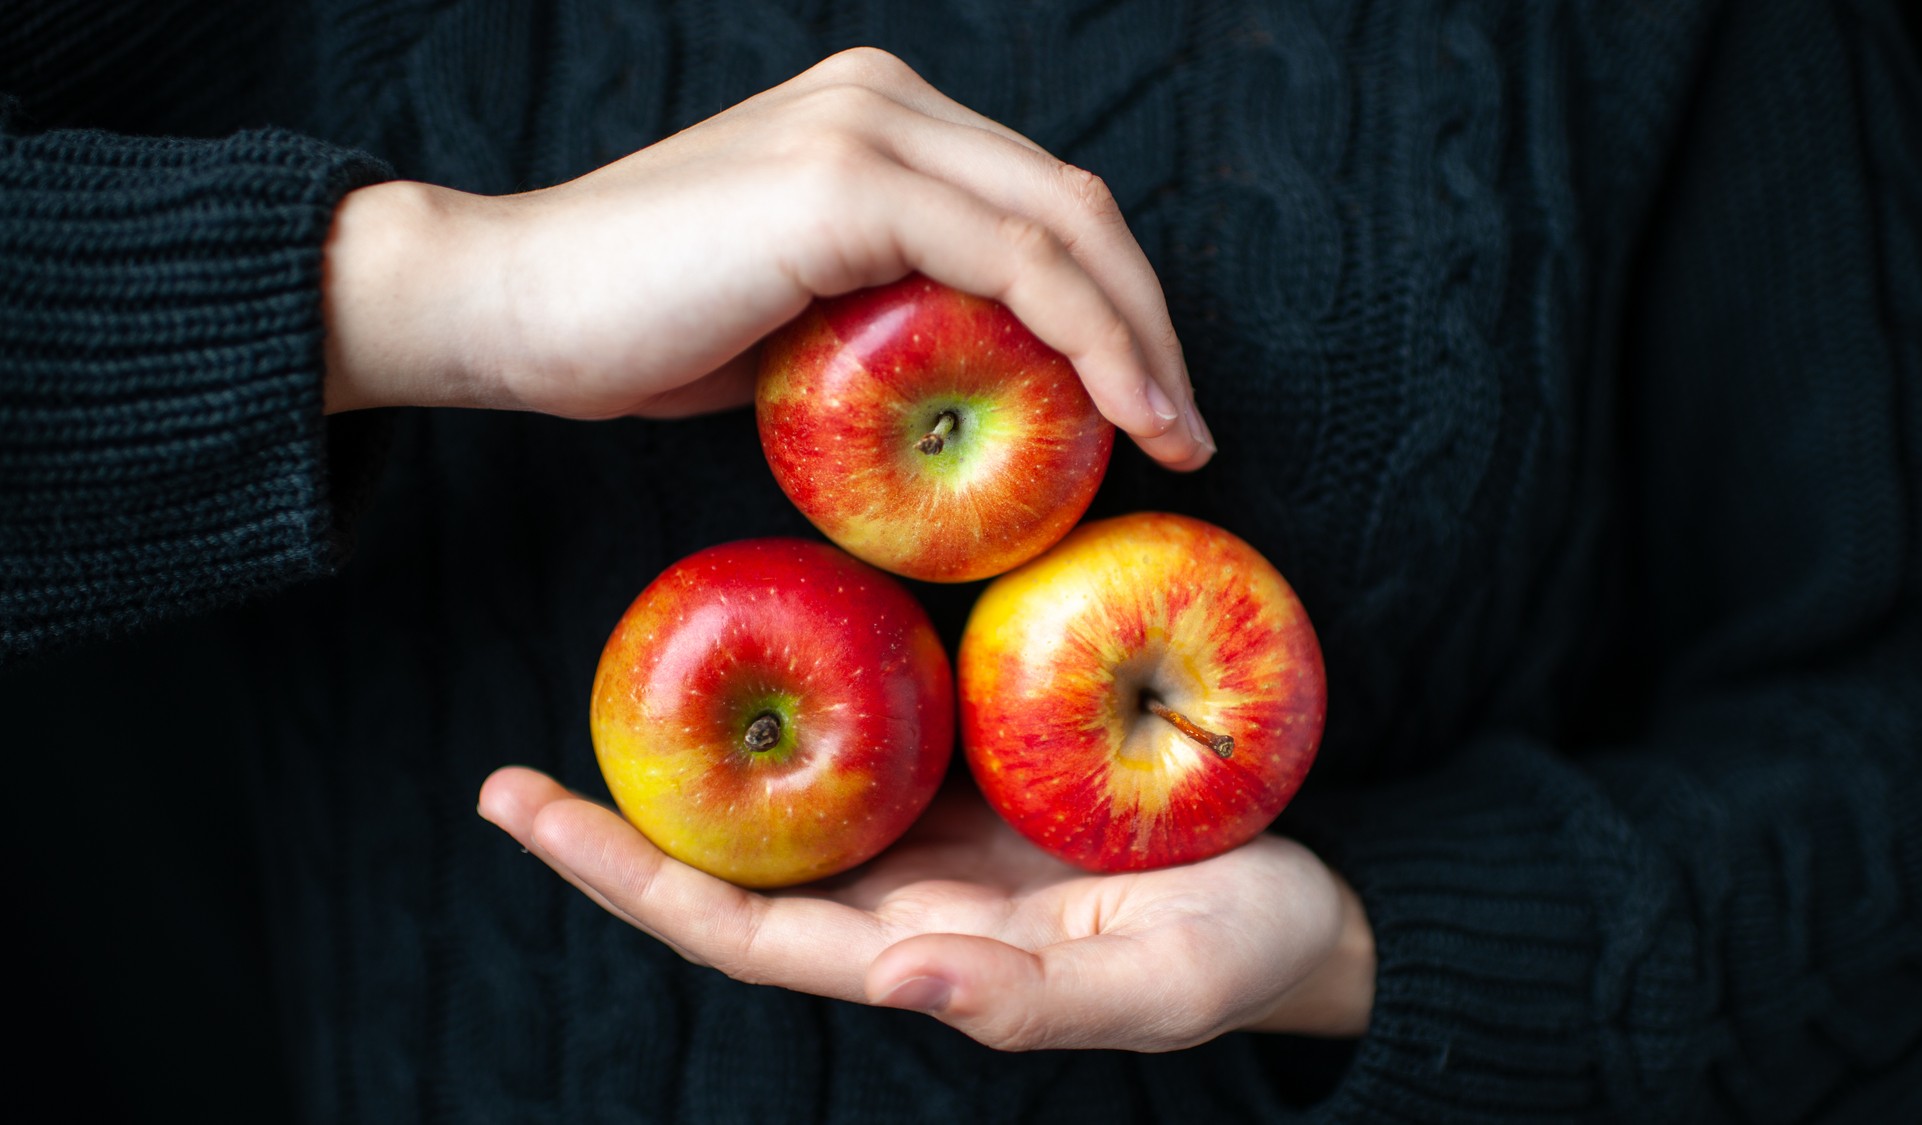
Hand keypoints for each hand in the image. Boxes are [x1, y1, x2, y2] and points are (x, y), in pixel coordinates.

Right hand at [323, 47, 1213, 468]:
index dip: (1112, 299)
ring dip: (1141, 339)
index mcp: (875, 117)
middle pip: (1075, 203)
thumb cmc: (633, 331)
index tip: (1149, 402)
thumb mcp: (797, 317)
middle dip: (1150, 321)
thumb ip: (892, 314)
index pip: (1037, 200)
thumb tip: (982, 383)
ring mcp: (866, 127)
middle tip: (1188, 430)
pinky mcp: (844, 182)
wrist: (502, 308)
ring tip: (1177, 438)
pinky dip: (1090, 342)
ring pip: (1065, 225)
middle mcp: (883, 98)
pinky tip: (1126, 415)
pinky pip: (1014, 263)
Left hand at [477, 768, 1373, 1050]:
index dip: (633, 882)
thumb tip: (893, 980)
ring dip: (689, 773)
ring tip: (602, 705)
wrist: (1315, 905)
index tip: (530, 813)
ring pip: (784, 814)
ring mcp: (934, 845)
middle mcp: (902, 906)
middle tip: (507, 773)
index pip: (741, 932)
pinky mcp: (979, 784)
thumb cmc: (1247, 951)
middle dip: (618, 833)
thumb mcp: (1159, 983)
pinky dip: (795, 716)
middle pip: (730, 877)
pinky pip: (865, 751)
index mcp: (921, 958)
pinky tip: (755, 662)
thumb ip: (1030, 1000)